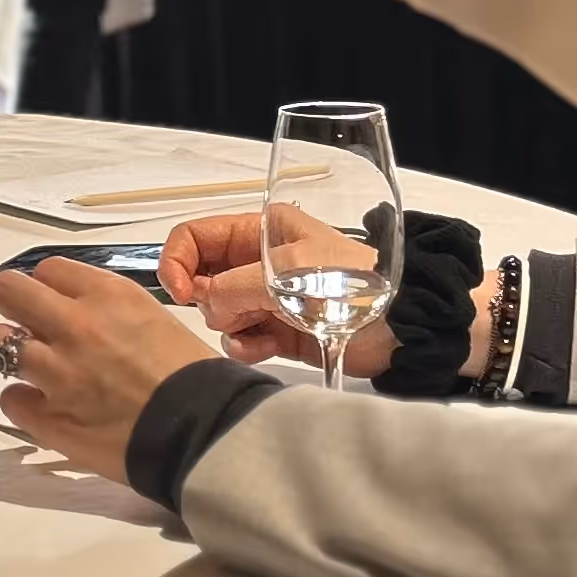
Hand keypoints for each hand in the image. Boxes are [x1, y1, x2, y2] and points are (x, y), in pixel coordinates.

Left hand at [0, 253, 223, 482]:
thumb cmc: (194, 379)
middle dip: (12, 306)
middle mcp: (76, 326)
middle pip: (7, 291)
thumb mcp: (156, 319)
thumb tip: (78, 312)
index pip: (47, 269)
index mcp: (107, 296)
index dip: (47, 287)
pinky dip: (23, 402)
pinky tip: (44, 407)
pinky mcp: (48, 417)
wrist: (206, 433)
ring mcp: (57, 372)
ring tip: (29, 367)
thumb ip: (110, 310)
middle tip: (24, 325)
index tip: (53, 303)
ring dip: (8, 353)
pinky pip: (9, 398)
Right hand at [158, 207, 404, 377]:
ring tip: (259, 330)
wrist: (399, 324)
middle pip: (201, 278)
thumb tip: (204, 304)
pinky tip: (263, 347)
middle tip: (234, 312)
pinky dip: (245, 346)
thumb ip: (234, 286)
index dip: (177, 260)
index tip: (178, 292)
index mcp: (259, 229)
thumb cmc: (347, 283)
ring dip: (230, 326)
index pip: (195, 236)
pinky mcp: (277, 330)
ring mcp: (267, 297)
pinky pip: (240, 339)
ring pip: (218, 313)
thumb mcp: (286, 273)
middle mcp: (257, 260)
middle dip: (209, 300)